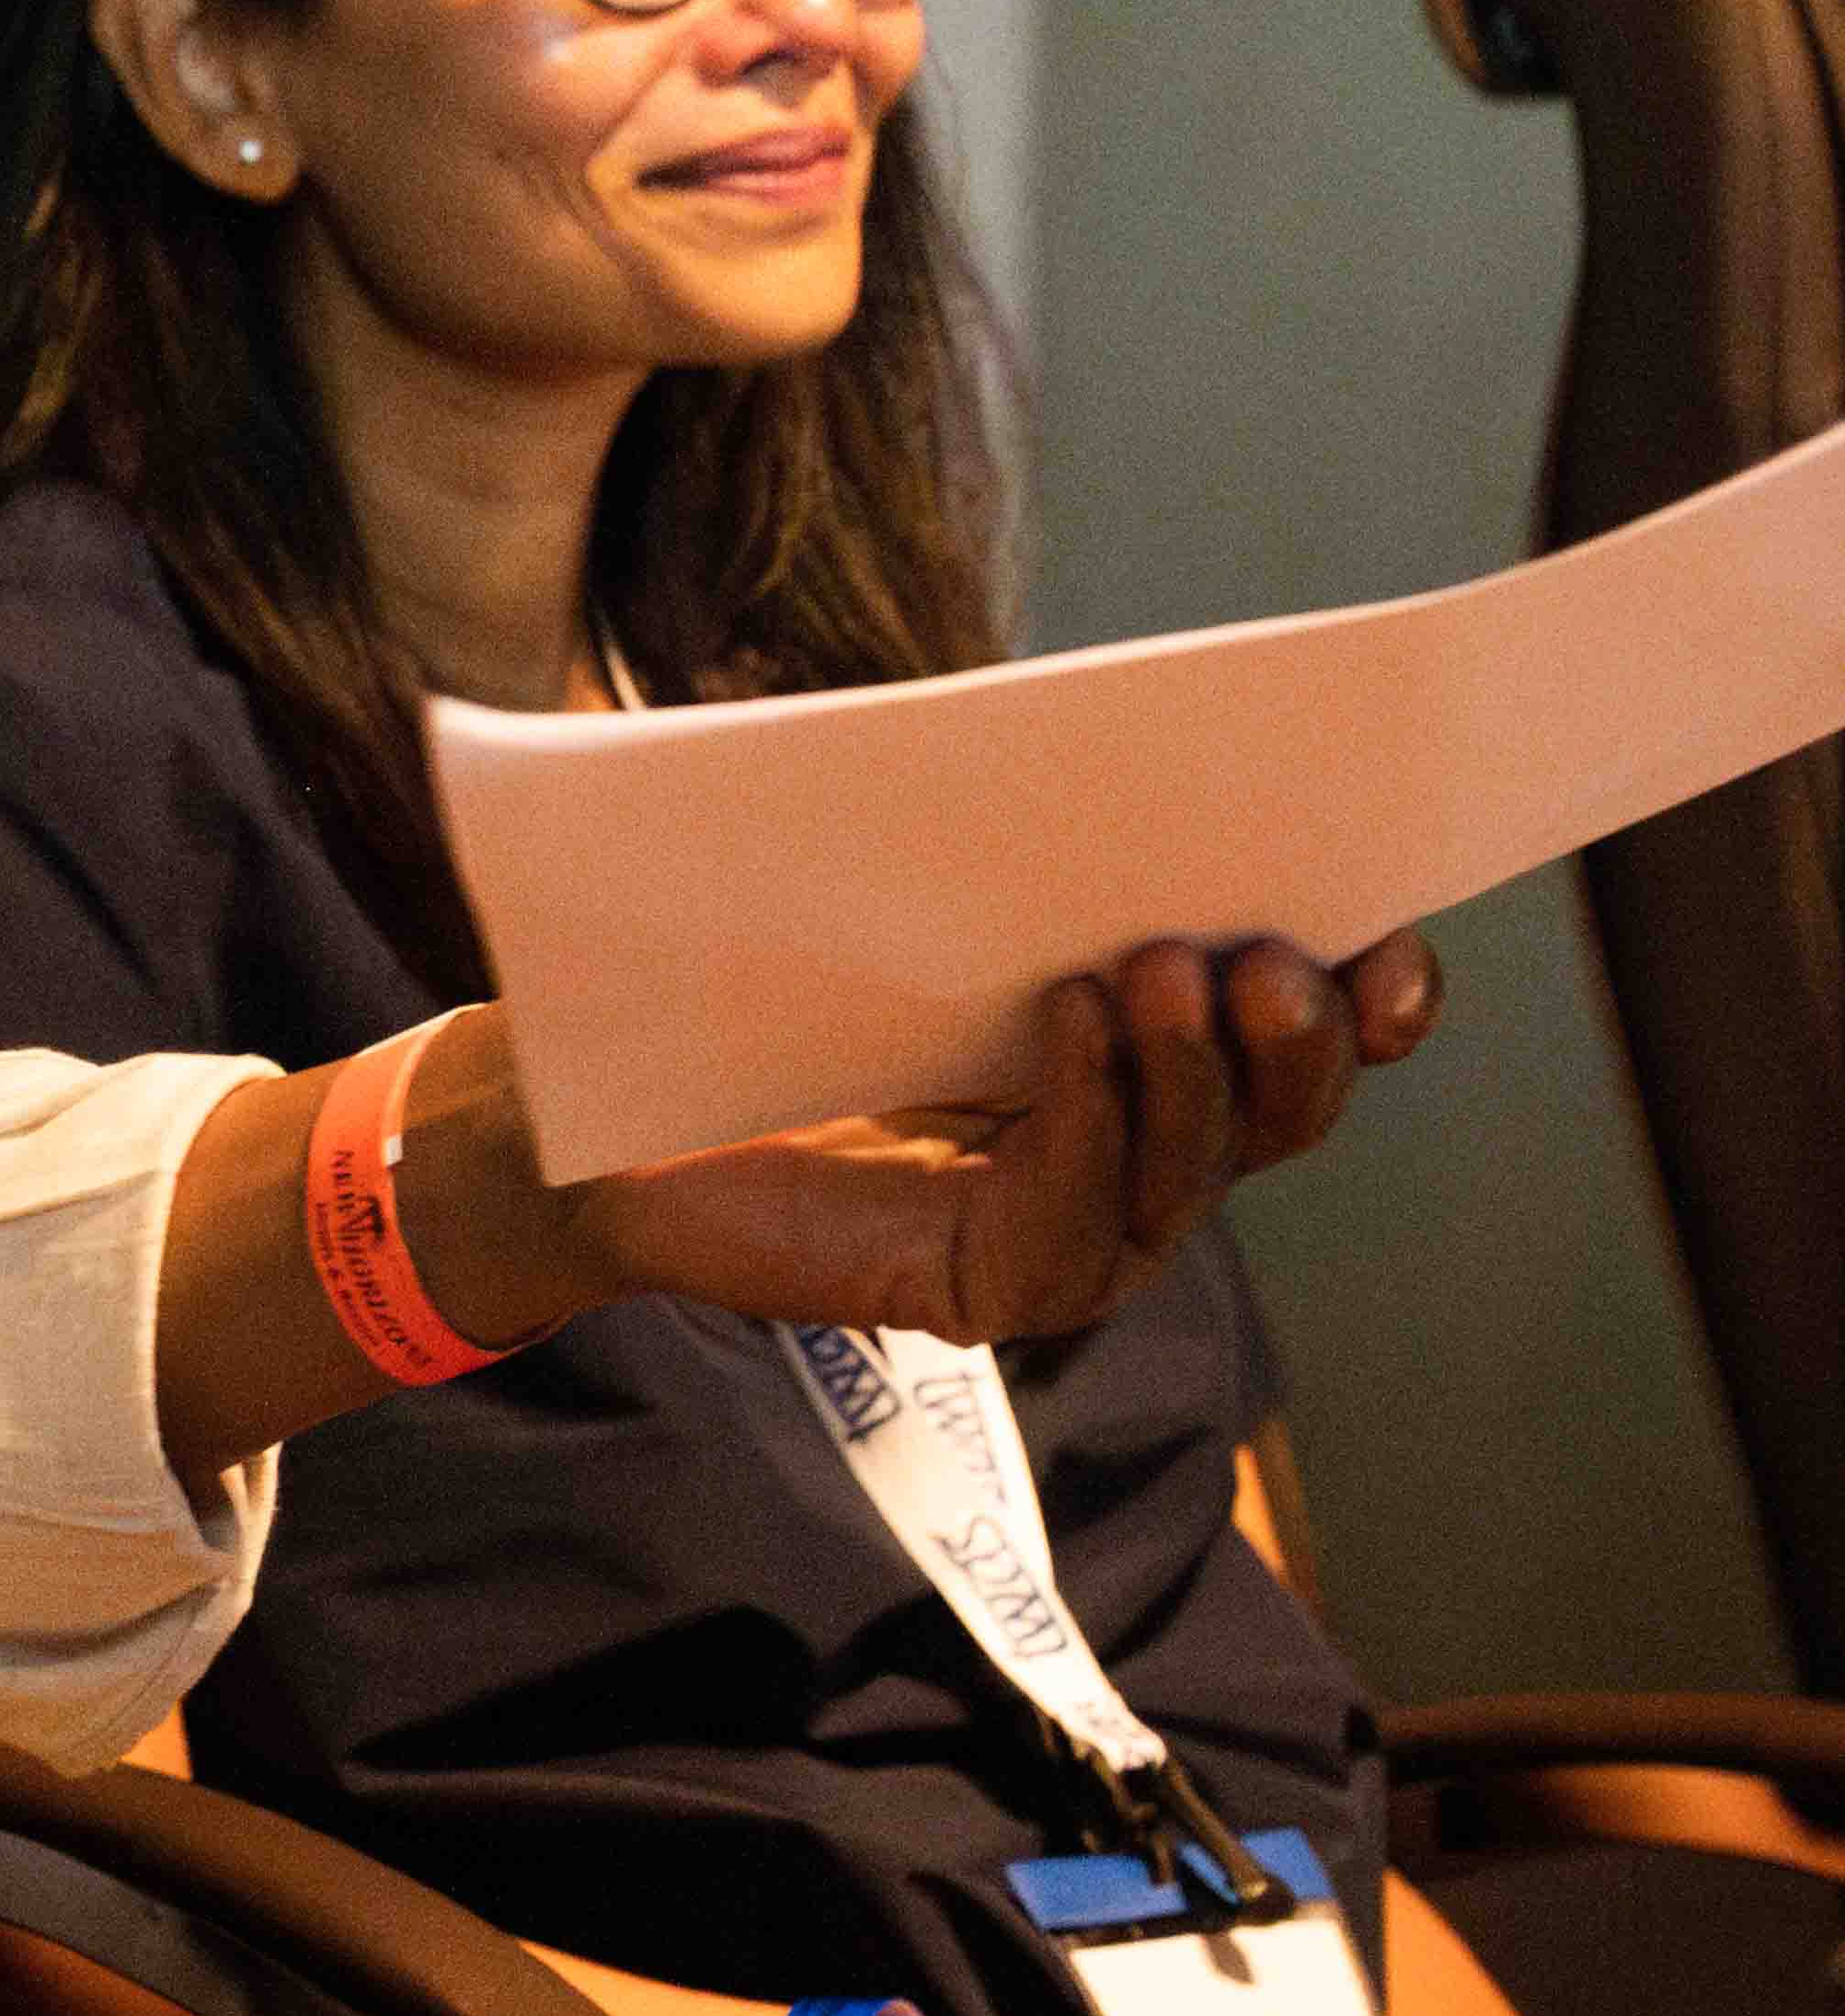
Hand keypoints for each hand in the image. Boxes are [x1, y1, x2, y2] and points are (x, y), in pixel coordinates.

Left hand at [545, 930, 1435, 1344]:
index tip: (1396, 938)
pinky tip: (1070, 1038)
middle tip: (1271, 957)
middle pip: (1272, 1118)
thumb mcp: (928, 896)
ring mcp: (1065, 1237)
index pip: (1295, 1045)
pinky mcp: (979, 1287)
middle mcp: (1130, 1161)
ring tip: (1164, 973)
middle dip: (1292, 1043)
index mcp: (1146, 1065)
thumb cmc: (773, 981)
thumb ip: (1031, 843)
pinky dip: (1083, 1126)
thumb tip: (1131, 728)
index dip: (1369, 1006)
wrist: (620, 1098)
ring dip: (1190, 1076)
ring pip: (1183, 1174)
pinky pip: (1068, 1223)